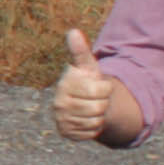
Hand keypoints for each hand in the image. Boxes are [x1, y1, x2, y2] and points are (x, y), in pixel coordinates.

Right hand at [53, 28, 124, 144]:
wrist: (81, 104)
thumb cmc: (86, 82)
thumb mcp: (87, 67)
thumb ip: (81, 51)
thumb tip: (73, 31)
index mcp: (65, 84)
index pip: (100, 90)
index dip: (106, 89)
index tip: (98, 86)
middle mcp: (58, 102)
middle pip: (98, 107)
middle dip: (103, 104)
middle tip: (95, 99)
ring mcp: (60, 118)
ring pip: (95, 121)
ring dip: (99, 116)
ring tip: (91, 110)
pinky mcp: (65, 132)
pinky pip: (91, 133)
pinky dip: (94, 128)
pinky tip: (88, 120)